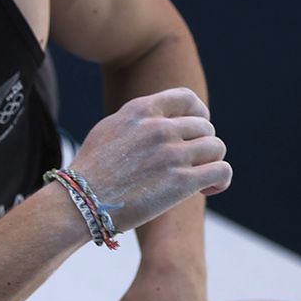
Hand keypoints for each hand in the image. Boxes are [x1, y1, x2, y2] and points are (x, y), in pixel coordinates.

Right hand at [68, 87, 230, 232]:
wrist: (79, 202)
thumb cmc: (92, 170)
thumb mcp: (110, 130)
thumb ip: (140, 119)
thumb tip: (168, 119)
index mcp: (140, 110)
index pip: (187, 98)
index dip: (199, 112)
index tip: (195, 129)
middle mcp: (158, 128)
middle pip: (205, 127)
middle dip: (201, 145)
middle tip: (189, 164)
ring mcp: (171, 154)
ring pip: (216, 147)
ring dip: (211, 162)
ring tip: (199, 178)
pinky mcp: (181, 182)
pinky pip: (221, 171)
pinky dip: (220, 180)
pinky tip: (207, 189)